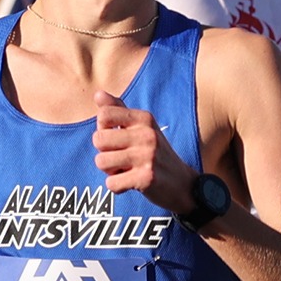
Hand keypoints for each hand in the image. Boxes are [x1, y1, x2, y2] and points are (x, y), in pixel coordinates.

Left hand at [91, 91, 193, 212]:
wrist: (183, 184)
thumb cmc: (154, 153)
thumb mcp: (142, 128)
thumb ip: (118, 110)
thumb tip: (98, 93)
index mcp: (144, 118)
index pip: (104, 115)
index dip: (103, 129)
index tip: (117, 138)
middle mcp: (147, 134)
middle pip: (98, 139)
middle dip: (104, 152)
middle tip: (122, 158)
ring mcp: (147, 156)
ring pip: (101, 162)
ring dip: (109, 170)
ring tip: (127, 169)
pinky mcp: (146, 178)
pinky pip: (111, 183)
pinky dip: (116, 187)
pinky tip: (131, 182)